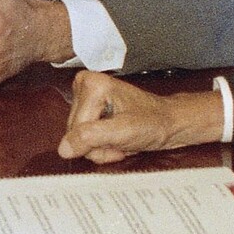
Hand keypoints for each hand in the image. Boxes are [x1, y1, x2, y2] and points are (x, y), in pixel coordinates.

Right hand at [58, 71, 222, 163]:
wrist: (169, 122)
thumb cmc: (153, 123)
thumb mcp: (123, 132)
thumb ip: (91, 138)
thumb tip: (64, 148)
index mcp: (91, 85)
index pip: (76, 128)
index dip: (96, 142)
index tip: (120, 138)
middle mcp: (84, 87)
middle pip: (75, 133)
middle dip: (98, 144)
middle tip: (121, 140)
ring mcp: (85, 98)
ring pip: (78, 139)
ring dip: (102, 147)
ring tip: (121, 139)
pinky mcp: (88, 109)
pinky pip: (83, 138)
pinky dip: (102, 145)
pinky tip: (117, 139)